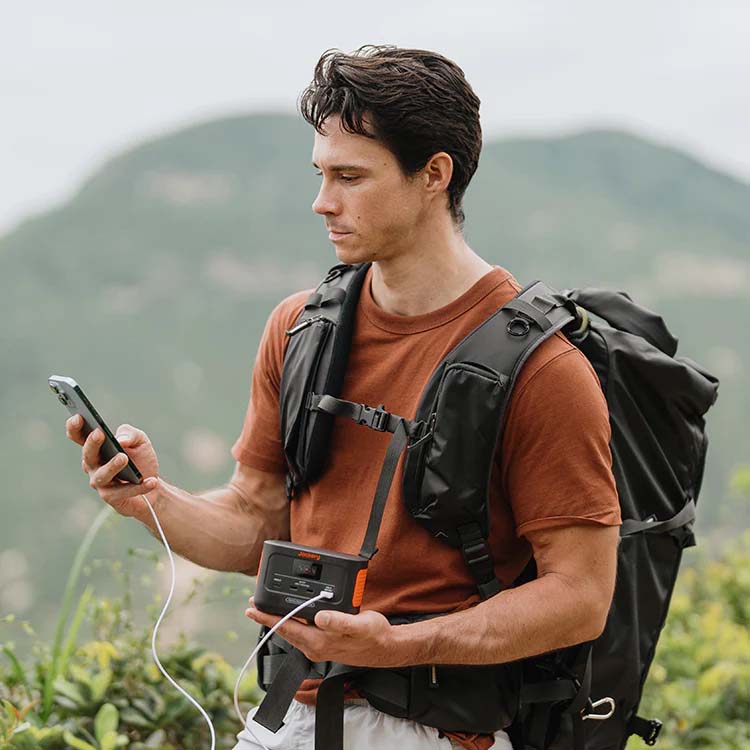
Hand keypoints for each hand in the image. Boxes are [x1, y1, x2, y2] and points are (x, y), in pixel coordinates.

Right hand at [65, 415, 159, 516]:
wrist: (154, 486)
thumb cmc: (141, 460)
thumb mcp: (140, 441)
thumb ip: (131, 434)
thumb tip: (121, 440)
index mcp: (96, 448)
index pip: (79, 437)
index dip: (75, 427)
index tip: (78, 416)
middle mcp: (93, 466)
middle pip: (88, 455)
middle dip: (92, 444)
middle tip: (99, 433)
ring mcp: (101, 483)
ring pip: (102, 475)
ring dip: (112, 466)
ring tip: (124, 457)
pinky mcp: (112, 498)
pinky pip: (123, 492)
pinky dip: (139, 487)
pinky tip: (152, 481)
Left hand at [245, 597, 397, 666]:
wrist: (385, 648)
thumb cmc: (374, 636)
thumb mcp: (360, 625)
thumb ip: (339, 621)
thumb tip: (320, 617)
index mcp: (319, 642)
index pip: (286, 628)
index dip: (267, 617)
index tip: (252, 608)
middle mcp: (315, 647)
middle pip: (284, 630)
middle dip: (267, 617)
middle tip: (253, 603)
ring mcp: (318, 646)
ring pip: (291, 632)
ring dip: (278, 619)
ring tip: (266, 608)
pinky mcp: (324, 643)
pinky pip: (301, 632)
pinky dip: (291, 621)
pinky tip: (291, 614)